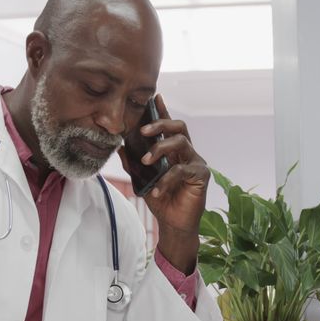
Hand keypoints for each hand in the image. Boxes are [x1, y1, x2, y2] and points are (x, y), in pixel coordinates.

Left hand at [118, 94, 209, 273]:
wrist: (172, 224)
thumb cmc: (160, 200)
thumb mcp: (141, 179)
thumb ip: (132, 162)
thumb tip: (119, 145)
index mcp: (174, 150)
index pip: (168, 126)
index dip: (162, 110)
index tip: (154, 96)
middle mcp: (187, 152)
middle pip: (179, 126)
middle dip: (160, 124)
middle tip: (142, 130)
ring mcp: (195, 162)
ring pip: (181, 142)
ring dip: (160, 149)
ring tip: (145, 161)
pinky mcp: (201, 175)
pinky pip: (182, 169)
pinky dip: (166, 179)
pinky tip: (156, 190)